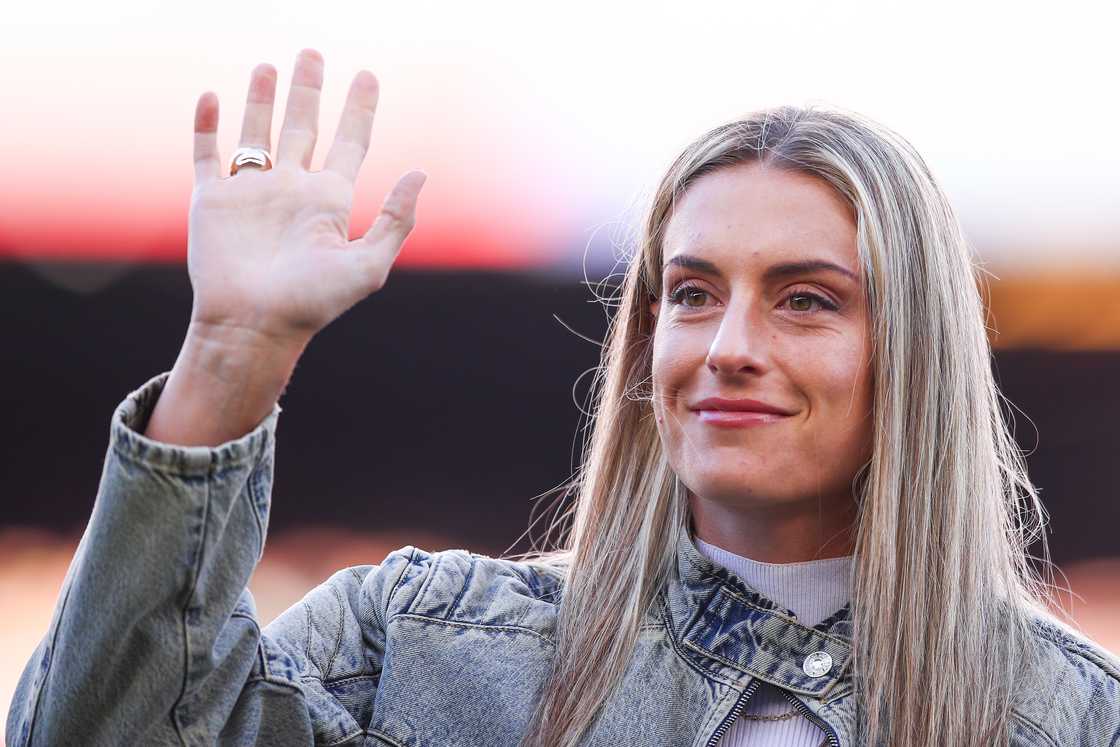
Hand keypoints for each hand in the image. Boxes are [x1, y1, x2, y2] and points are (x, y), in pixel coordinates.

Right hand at [188, 48, 424, 346]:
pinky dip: (207, 126)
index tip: (369, 75)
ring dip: (262, 100)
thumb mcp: (367, 266)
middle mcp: (291, 190)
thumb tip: (421, 173)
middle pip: (303, 126)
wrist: (253, 327)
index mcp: (328, 201)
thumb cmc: (312, 304)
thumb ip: (394, 220)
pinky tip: (213, 98)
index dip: (360, 109)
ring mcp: (250, 193)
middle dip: (308, 90)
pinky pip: (207, 155)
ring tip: (268, 66)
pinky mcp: (211, 202)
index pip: (350, 142)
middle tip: (312, 53)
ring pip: (256, 132)